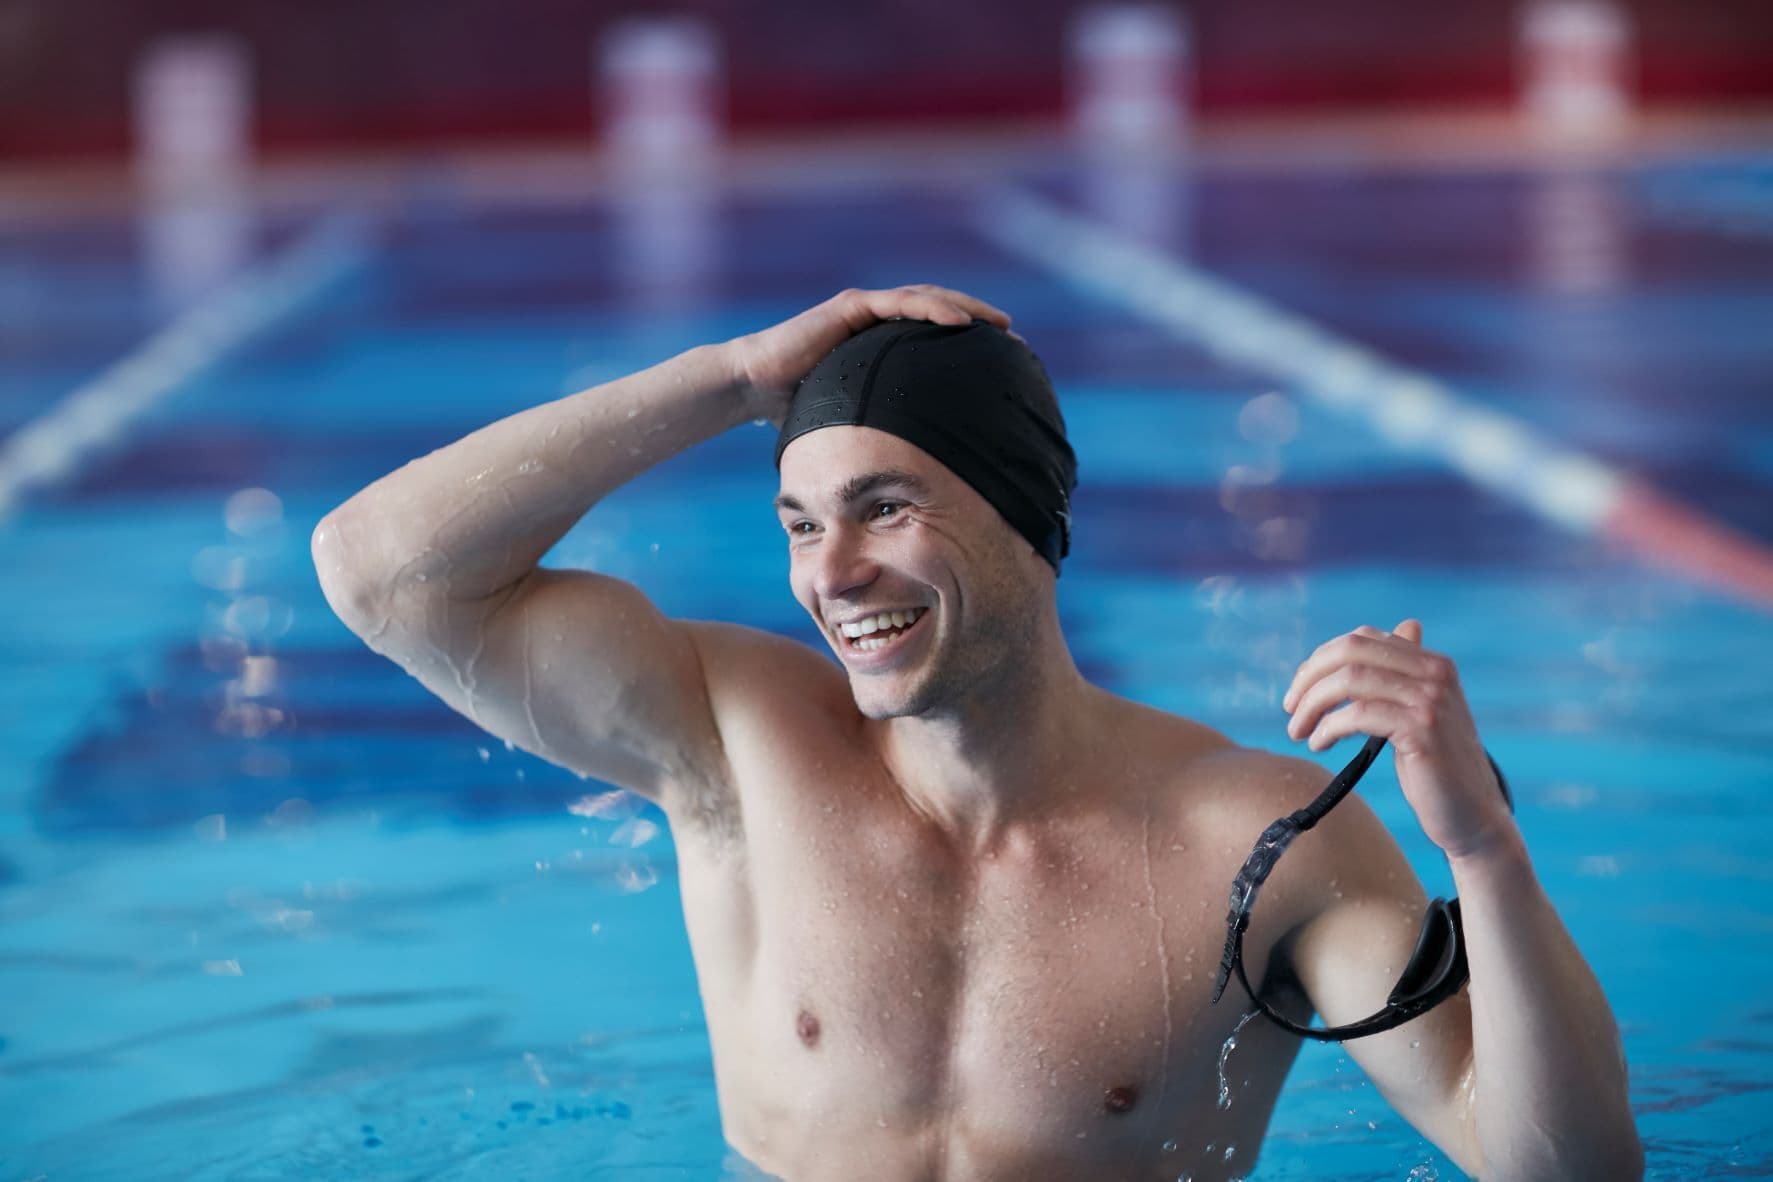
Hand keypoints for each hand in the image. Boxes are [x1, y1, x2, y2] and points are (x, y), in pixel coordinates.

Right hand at [724, 285, 1011, 425]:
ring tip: (998, 325)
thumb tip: (912, 469)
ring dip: (965, 309)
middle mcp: (878, 320)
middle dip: (979, 321)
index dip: (970, 344)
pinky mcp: (851, 307)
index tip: (1004, 361)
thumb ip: (881, 428)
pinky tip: (959, 322)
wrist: (756, 386)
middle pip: (940, 312)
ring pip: (926, 300)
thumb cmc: (798, 406)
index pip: (936, 336)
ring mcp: (865, 309)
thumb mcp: (854, 418)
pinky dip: (931, 309)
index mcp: (883, 343)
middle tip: (1014, 340)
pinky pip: (899, 304)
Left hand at [1282, 619, 1515, 859]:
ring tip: (1297, 731)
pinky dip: (1327, 728)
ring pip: (1349, 681)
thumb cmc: (1437, 768)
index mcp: (1433, 664)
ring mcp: (1431, 700)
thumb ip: (1404, 676)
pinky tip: (1317, 744)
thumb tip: (1406, 625)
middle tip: (1289, 707)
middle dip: (1309, 677)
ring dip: (1311, 705)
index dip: (1321, 659)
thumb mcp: (1420, 713)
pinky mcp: (1422, 731)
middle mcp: (1435, 674)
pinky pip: (1357, 715)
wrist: (1473, 816)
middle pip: (1351, 652)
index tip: (1300, 688)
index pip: (1363, 638)